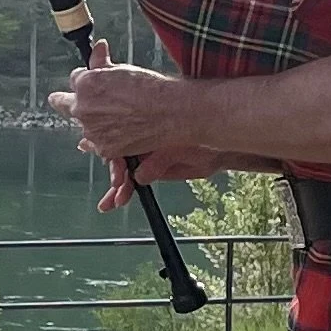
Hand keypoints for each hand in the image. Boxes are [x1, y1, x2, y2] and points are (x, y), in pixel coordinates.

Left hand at [46, 37, 186, 161]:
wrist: (170, 112)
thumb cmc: (151, 88)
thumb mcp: (122, 68)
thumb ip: (102, 61)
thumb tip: (98, 47)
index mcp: (85, 84)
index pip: (74, 79)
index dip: (84, 79)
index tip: (90, 82)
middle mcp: (82, 108)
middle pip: (64, 104)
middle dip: (68, 101)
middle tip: (68, 102)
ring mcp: (92, 131)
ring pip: (83, 125)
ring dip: (92, 121)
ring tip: (115, 118)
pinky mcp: (103, 148)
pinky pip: (95, 143)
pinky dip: (103, 138)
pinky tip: (117, 131)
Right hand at [95, 145, 230, 207]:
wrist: (218, 154)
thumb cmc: (206, 143)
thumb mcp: (183, 151)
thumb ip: (160, 160)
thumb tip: (140, 175)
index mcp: (148, 127)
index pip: (122, 139)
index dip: (117, 157)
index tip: (119, 175)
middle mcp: (142, 140)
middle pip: (118, 154)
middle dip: (116, 174)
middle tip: (119, 189)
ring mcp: (143, 154)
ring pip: (123, 170)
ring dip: (116, 187)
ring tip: (111, 203)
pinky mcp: (148, 169)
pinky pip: (131, 179)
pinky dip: (121, 191)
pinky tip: (111, 201)